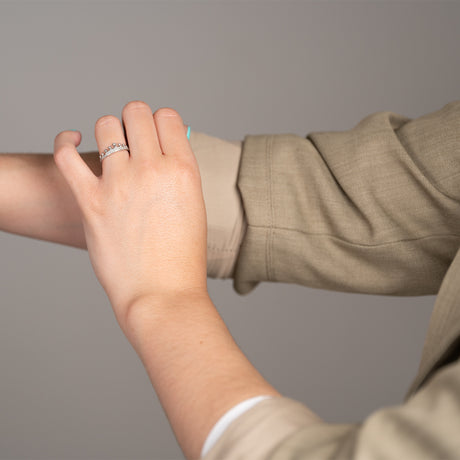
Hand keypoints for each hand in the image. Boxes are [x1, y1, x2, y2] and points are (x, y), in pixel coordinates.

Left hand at [53, 102, 207, 332]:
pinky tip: (73, 141)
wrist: (162, 295)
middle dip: (135, 120)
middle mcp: (152, 170)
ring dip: (109, 131)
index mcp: (184, 170)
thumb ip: (178, 175)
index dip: (161, 122)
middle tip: (135, 138)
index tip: (157, 135)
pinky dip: (66, 141)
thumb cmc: (182, 258)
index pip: (168, 117)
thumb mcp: (194, 208)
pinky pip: (66, 154)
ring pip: (105, 125)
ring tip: (111, 147)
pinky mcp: (90, 201)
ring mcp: (119, 184)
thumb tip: (161, 150)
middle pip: (136, 112)